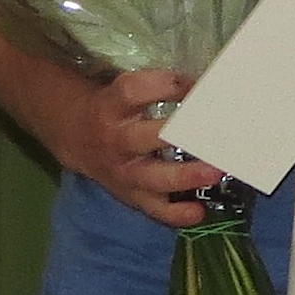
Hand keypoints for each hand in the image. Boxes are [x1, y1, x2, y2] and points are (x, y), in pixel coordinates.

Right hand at [48, 67, 223, 228]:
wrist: (79, 138)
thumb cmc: (116, 108)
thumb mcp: (126, 90)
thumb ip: (159, 86)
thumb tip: (212, 81)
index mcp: (114, 105)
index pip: (135, 91)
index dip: (167, 85)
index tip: (198, 83)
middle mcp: (117, 139)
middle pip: (147, 137)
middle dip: (182, 135)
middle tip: (215, 133)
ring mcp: (123, 171)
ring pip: (154, 178)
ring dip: (186, 177)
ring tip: (215, 173)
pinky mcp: (130, 195)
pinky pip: (153, 208)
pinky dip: (176, 214)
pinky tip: (199, 212)